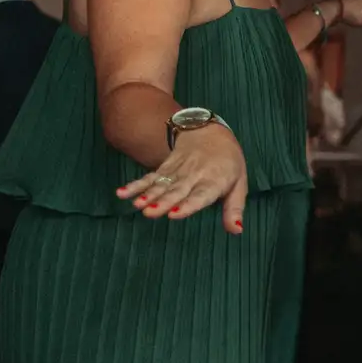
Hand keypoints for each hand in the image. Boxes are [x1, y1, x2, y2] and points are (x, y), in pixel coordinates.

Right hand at [116, 122, 249, 232]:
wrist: (211, 132)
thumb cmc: (228, 163)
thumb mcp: (239, 183)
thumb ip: (235, 208)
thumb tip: (236, 230)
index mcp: (215, 181)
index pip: (200, 195)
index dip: (188, 205)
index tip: (174, 214)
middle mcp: (194, 175)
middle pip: (177, 190)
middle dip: (163, 202)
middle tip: (150, 212)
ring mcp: (178, 170)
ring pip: (162, 184)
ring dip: (148, 194)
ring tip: (137, 205)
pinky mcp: (165, 167)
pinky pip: (150, 177)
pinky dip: (136, 185)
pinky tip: (122, 193)